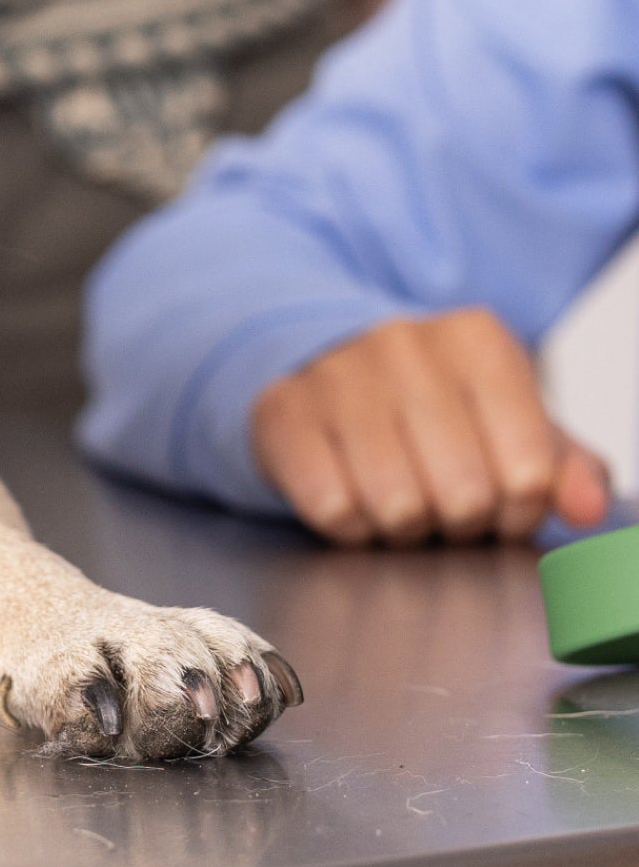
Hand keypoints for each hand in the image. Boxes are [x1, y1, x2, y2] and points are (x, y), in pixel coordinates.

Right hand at [251, 309, 612, 544]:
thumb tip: (586, 509)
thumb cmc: (433, 408)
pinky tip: (351, 493)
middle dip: (460, 522)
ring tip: (398, 499)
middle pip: (465, 495)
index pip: (530, 472)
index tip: (499, 500)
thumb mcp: (509, 423)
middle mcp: (402, 344)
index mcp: (476, 340)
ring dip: (403, 526)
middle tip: (444, 504)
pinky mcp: (279, 411)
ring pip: (396, 506)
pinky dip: (348, 525)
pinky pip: (332, 508)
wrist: (324, 366)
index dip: (519, 511)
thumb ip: (567, 468)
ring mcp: (334, 374)